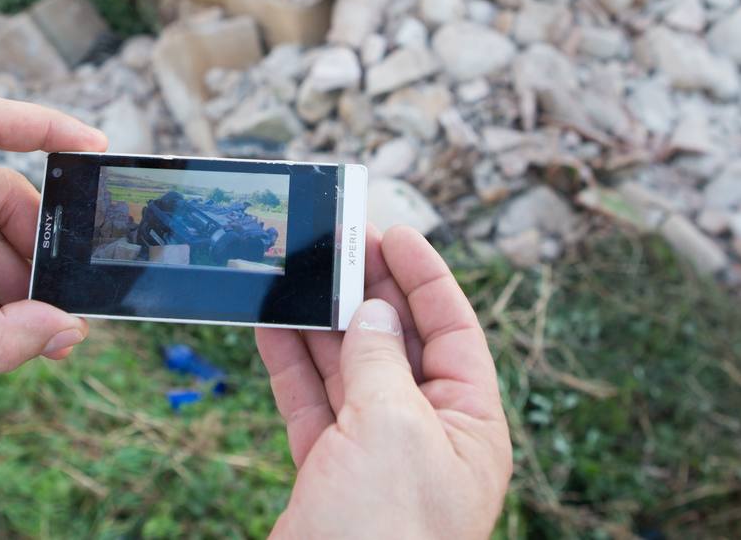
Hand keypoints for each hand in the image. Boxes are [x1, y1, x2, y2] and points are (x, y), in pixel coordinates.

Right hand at [256, 226, 511, 539]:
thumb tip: (374, 312)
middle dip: (367, 291)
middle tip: (336, 241)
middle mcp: (429, 437)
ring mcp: (377, 457)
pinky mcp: (329, 474)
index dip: (425, 277)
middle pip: (399, 343)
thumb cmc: (386, 535)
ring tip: (298, 271)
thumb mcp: (392, 430)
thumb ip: (381, 362)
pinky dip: (291, 363)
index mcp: (470, 427)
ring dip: (321, 320)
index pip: (455, 331)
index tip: (392, 232)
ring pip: (349, 369)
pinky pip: (311, 403)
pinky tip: (270, 324)